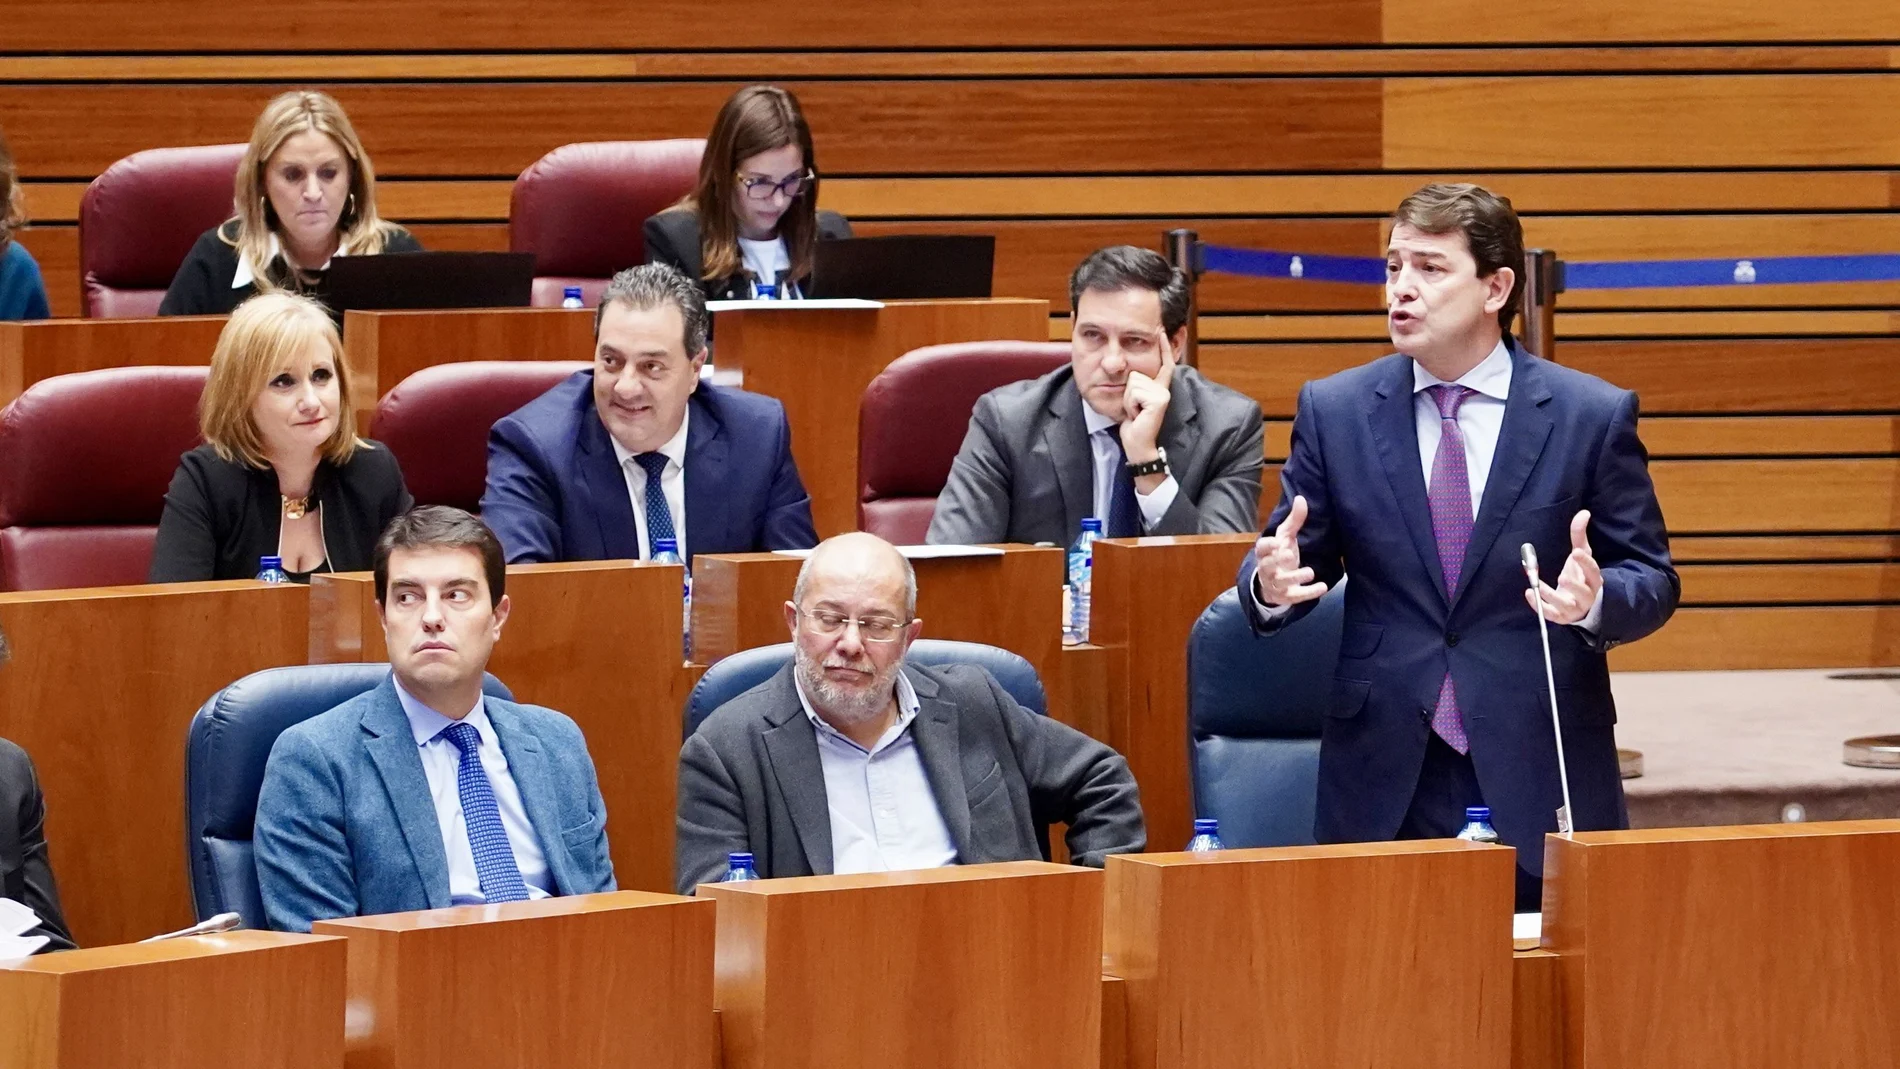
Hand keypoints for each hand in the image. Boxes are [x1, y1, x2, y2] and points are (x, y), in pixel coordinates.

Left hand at [1118, 331, 1176, 463]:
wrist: (1136, 443)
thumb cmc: (1132, 424)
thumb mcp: (1131, 399)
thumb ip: (1134, 384)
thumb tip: (1124, 367)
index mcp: (1159, 387)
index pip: (1164, 363)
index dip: (1163, 347)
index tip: (1160, 331)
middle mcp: (1163, 389)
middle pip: (1135, 373)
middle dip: (1128, 392)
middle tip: (1134, 409)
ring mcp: (1162, 394)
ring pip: (1132, 382)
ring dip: (1128, 400)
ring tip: (1135, 412)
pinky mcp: (1158, 400)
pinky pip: (1134, 392)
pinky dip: (1130, 405)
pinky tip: (1137, 415)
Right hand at [1252, 495, 1327, 605]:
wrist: (1272, 584)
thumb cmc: (1280, 554)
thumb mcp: (1286, 537)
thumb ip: (1294, 520)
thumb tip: (1300, 498)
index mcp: (1265, 553)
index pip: (1261, 548)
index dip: (1267, 546)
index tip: (1276, 542)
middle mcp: (1267, 569)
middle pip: (1268, 565)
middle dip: (1278, 561)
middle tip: (1290, 555)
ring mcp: (1276, 584)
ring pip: (1281, 582)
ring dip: (1294, 577)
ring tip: (1310, 572)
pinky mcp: (1287, 596)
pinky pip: (1296, 596)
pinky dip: (1308, 593)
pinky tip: (1322, 587)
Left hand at [1526, 509, 1602, 623]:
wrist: (1581, 604)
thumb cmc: (1580, 576)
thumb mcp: (1580, 556)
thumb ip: (1579, 536)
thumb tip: (1583, 512)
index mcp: (1594, 580)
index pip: (1594, 572)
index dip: (1586, 563)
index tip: (1575, 552)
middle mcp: (1587, 596)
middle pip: (1584, 592)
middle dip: (1574, 585)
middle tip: (1563, 576)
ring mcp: (1574, 609)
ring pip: (1566, 606)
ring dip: (1551, 596)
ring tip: (1537, 586)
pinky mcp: (1561, 617)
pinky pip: (1551, 614)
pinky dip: (1539, 606)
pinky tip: (1528, 593)